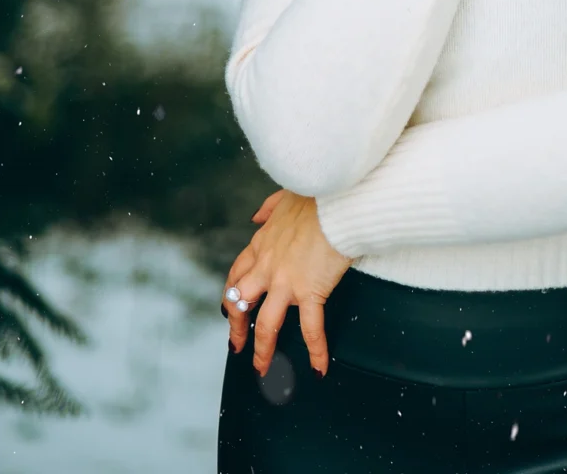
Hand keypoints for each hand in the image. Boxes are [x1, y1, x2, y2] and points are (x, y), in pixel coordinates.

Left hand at [222, 190, 353, 377]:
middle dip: (236, 327)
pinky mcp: (310, 291)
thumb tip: (256, 217)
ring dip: (262, 349)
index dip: (231, 295)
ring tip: (263, 367)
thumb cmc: (316, 198)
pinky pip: (311, 328)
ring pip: (266, 323)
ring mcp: (286, 282)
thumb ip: (268, 209)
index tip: (229, 308)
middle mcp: (267, 267)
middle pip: (239, 303)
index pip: (236, 275)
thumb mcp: (284, 198)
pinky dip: (316, 350)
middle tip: (237, 344)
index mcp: (262, 245)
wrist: (336, 203)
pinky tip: (320, 366)